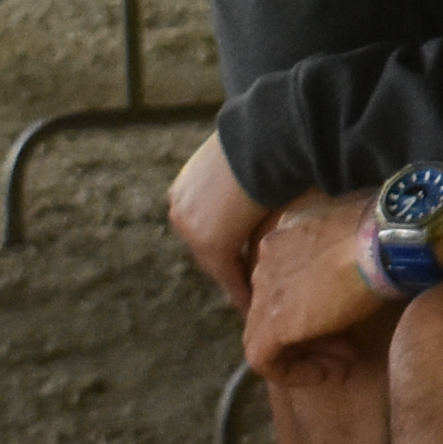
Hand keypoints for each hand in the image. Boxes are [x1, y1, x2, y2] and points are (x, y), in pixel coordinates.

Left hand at [167, 128, 270, 311]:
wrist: (261, 139)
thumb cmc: (261, 140)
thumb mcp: (242, 158)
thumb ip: (240, 176)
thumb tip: (258, 177)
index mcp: (183, 189)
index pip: (204, 224)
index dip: (223, 241)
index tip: (236, 254)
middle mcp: (181, 210)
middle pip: (205, 247)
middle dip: (225, 265)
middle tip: (243, 284)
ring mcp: (192, 229)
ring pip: (215, 264)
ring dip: (233, 281)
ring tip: (249, 299)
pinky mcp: (212, 245)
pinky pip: (227, 274)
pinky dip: (240, 290)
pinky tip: (252, 304)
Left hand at [245, 190, 391, 377]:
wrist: (384, 244)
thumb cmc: (383, 237)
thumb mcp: (351, 242)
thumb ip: (336, 256)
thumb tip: (347, 277)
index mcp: (283, 238)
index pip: (285, 284)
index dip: (314, 307)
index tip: (346, 317)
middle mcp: (265, 261)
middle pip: (275, 310)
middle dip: (310, 334)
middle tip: (347, 347)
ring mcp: (264, 292)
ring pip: (266, 336)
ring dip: (306, 356)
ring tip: (343, 363)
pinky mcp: (272, 324)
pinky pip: (265, 361)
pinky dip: (294, 373)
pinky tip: (330, 374)